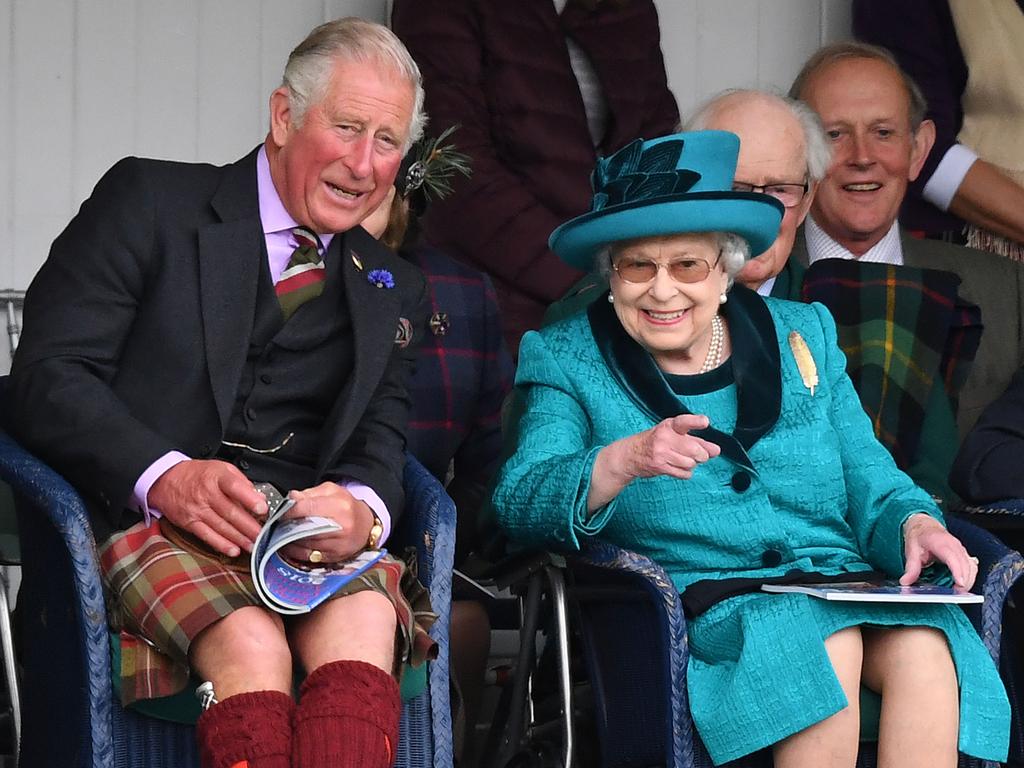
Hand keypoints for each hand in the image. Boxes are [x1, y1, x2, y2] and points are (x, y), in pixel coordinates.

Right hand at [148, 460, 267, 556]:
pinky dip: (221, 545)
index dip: (250, 499)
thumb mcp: (221, 468)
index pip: (235, 487)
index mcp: (217, 477)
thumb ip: (242, 482)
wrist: (166, 480)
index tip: (262, 508)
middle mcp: (207, 494)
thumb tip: (260, 497)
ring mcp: (197, 510)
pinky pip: (207, 536)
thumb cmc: (197, 474)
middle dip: (249, 526)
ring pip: (221, 526)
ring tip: (254, 545)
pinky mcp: (190, 523)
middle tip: (264, 535)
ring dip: (239, 538)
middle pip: (231, 512)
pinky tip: (233, 550)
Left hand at [279, 482, 374, 564]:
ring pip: (304, 544)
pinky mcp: (334, 557)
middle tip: (279, 523)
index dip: (289, 511)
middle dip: (287, 526)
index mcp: (340, 506)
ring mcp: (338, 544)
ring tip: (282, 533)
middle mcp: (341, 526)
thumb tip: (291, 499)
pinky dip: (295, 551)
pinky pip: (308, 556)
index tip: (281, 512)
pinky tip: (290, 545)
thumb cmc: (347, 506)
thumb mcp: (331, 491)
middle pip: (304, 528)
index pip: (306, 508)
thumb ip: (309, 493)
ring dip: (288, 540)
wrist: (366, 526)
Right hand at [587, 414, 720, 511]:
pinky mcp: (659, 466)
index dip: (696, 422)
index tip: (705, 422)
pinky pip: (684, 473)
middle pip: (695, 450)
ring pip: (690, 463)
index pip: (684, 422)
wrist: (630, 455)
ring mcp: (661, 453)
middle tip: (700, 455)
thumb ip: (696, 441)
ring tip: (682, 460)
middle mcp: (664, 438)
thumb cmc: (655, 442)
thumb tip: (716, 450)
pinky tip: (678, 467)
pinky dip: (686, 473)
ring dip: (691, 464)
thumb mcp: (673, 435)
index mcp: (669, 426)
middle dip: (702, 455)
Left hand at [899, 513, 978, 588]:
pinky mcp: (964, 554)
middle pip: (965, 565)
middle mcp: (954, 545)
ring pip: (971, 566)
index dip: (957, 571)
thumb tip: (905, 582)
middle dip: (964, 581)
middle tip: (956, 594)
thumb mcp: (911, 551)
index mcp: (940, 543)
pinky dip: (970, 577)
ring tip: (958, 592)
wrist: (925, 525)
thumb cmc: (919, 537)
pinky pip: (972, 566)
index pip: (952, 558)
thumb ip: (911, 568)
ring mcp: (961, 549)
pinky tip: (962, 584)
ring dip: (968, 580)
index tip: (960, 583)